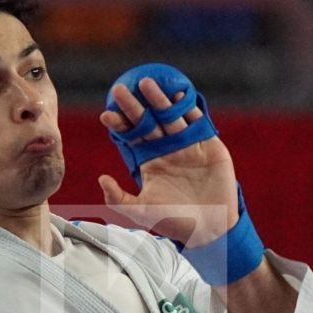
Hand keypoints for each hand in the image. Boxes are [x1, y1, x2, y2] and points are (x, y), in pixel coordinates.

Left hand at [98, 76, 238, 245]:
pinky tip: (179, 95)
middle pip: (148, 121)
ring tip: (146, 84)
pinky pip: (197, 122)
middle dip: (133, 106)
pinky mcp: (208, 144)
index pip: (131, 136)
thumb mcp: (141, 212)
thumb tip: (101, 178)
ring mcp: (188, 144)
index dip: (119, 125)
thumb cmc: (174, 221)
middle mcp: (167, 148)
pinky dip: (189, 108)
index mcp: (150, 160)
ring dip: (158, 100)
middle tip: (119, 90)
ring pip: (170, 116)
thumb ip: (118, 198)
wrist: (211, 228)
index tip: (105, 114)